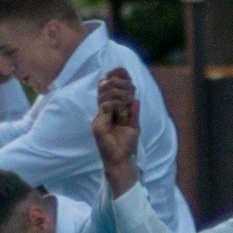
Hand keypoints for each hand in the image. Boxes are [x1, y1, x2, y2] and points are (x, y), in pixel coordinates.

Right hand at [91, 67, 142, 193]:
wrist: (120, 160)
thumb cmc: (126, 144)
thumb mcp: (134, 126)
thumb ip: (134, 112)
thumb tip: (136, 98)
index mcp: (109, 109)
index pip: (107, 87)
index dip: (114, 77)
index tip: (122, 71)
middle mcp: (101, 112)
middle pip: (105, 87)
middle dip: (120, 84)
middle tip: (131, 91)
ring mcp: (98, 118)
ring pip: (106, 96)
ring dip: (120, 96)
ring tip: (127, 104)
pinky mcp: (97, 126)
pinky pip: (105, 108)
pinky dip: (117, 106)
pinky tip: (122, 112)